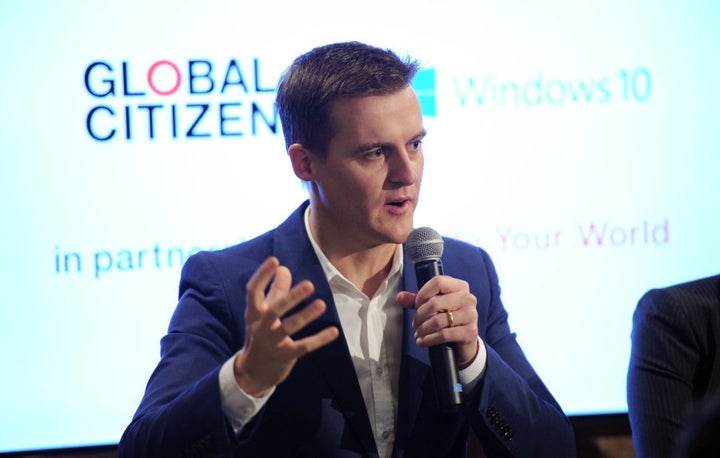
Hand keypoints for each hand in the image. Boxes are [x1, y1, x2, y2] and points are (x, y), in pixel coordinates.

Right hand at [233, 257, 338, 396]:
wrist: (252, 372)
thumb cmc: (260, 335)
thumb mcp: (263, 314)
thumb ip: (274, 291)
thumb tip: (283, 268)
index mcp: (254, 313)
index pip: (253, 291)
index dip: (262, 275)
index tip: (274, 260)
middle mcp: (261, 326)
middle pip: (275, 309)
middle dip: (291, 297)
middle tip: (310, 285)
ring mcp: (272, 343)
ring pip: (289, 328)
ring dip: (306, 316)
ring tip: (322, 304)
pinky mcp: (285, 356)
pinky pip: (303, 347)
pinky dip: (319, 339)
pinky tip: (334, 332)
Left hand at [396, 275, 478, 367]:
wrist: (464, 340)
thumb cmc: (448, 318)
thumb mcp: (433, 307)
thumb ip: (416, 300)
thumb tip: (400, 297)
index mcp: (460, 286)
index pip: (438, 282)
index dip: (422, 294)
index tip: (417, 305)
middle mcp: (468, 298)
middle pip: (435, 303)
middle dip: (420, 315)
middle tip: (415, 323)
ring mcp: (471, 315)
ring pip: (438, 320)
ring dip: (423, 329)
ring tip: (418, 333)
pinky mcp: (470, 332)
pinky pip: (443, 334)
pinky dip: (429, 339)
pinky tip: (423, 341)